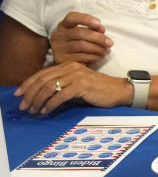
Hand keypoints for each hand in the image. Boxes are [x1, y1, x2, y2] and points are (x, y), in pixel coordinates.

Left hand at [13, 62, 129, 114]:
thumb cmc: (98, 90)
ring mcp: (76, 75)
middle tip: (24, 106)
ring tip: (34, 110)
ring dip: (38, 101)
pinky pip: (60, 95)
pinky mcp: (81, 85)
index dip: (27, 84)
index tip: (18, 94)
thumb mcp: (77, 83)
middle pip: (42, 80)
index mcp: (68, 65)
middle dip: (30, 94)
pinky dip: (50, 104)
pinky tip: (47, 111)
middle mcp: (71, 67)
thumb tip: (40, 95)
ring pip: (49, 87)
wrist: (119, 91)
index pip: (42, 73)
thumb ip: (62, 84)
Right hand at [50, 12, 112, 63]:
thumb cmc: (77, 43)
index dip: (86, 19)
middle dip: (98, 38)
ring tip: (107, 50)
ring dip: (97, 48)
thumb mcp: (83, 33)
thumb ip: (92, 29)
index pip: (71, 17)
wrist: (65, 60)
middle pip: (80, 33)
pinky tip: (100, 56)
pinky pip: (80, 57)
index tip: (99, 23)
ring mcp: (58, 48)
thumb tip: (102, 29)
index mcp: (64, 25)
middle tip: (110, 43)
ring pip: (81, 46)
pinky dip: (93, 57)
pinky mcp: (61, 60)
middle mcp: (58, 35)